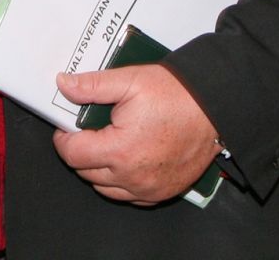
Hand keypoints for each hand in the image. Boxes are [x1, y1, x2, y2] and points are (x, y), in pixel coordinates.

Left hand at [52, 64, 219, 204]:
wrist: (214, 108)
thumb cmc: (176, 95)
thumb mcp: (129, 81)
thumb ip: (91, 86)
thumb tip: (64, 85)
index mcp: (120, 151)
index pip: (72, 155)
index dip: (64, 139)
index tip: (67, 127)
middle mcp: (134, 177)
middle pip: (86, 172)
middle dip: (81, 151)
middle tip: (89, 130)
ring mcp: (150, 189)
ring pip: (105, 188)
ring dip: (98, 169)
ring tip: (106, 143)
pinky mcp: (164, 192)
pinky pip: (130, 197)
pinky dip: (121, 182)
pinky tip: (125, 160)